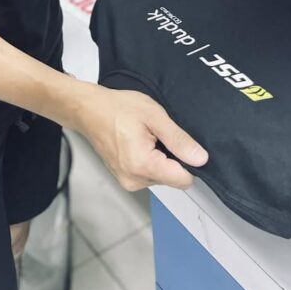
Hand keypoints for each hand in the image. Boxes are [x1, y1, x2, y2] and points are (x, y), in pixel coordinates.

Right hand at [72, 83, 208, 191]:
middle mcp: (134, 180)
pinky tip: (139, 142)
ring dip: (160, 158)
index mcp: (143, 166)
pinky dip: (150, 160)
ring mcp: (127, 181)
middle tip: (157, 134)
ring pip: (161, 176)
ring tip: (146, 136)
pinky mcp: (124, 178)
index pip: (183, 180)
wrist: (90, 109)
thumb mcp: (154, 116)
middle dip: (171, 157)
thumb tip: (200, 159)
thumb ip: (179, 140)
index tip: (180, 143)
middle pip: (172, 178)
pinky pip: (149, 174)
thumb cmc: (118, 108)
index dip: (188, 162)